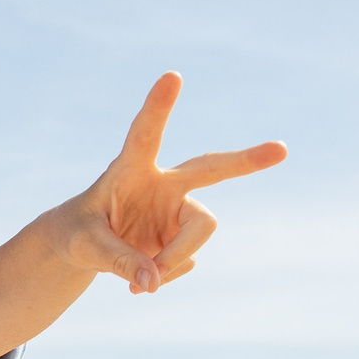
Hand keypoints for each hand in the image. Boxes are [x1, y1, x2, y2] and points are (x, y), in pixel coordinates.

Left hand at [48, 72, 287, 293]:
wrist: (82, 247)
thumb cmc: (77, 234)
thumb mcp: (84, 247)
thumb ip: (117, 261)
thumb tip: (152, 282)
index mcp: (130, 169)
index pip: (145, 134)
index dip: (158, 107)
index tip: (172, 76)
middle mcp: (163, 184)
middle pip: (211, 169)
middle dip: (245, 161)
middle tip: (281, 149)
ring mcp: (177, 210)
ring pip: (199, 232)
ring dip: (174, 258)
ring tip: (141, 282)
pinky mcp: (182, 236)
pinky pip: (185, 261)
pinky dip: (164, 276)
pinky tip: (142, 280)